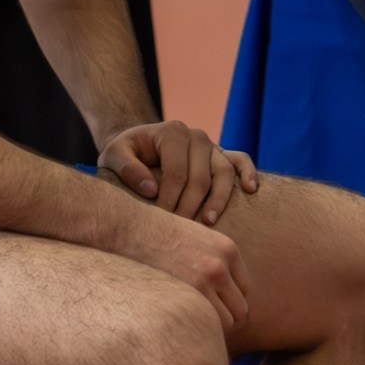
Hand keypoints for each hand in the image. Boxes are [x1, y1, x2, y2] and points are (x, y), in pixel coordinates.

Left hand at [100, 120, 260, 225]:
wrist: (139, 146)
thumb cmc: (126, 153)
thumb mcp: (113, 155)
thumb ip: (126, 168)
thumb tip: (150, 190)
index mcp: (172, 132)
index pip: (176, 172)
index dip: (169, 199)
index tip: (161, 221)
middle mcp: (196, 136)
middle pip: (200, 177)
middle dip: (190, 207)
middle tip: (181, 232)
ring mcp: (213, 146)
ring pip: (224, 173)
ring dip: (219, 199)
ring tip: (209, 221)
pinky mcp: (223, 155)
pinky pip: (241, 160)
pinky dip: (248, 173)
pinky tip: (251, 190)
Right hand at [105, 202, 249, 330]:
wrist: (131, 228)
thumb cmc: (157, 234)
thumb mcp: (196, 237)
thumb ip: (214, 259)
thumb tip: (221, 291)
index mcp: (227, 250)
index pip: (244, 289)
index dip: (228, 299)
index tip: (211, 302)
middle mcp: (222, 265)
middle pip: (240, 309)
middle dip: (224, 315)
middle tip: (201, 315)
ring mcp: (207, 280)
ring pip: (227, 322)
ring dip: (212, 324)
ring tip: (191, 317)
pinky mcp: (189, 292)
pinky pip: (207, 323)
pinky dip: (199, 326)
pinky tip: (182, 318)